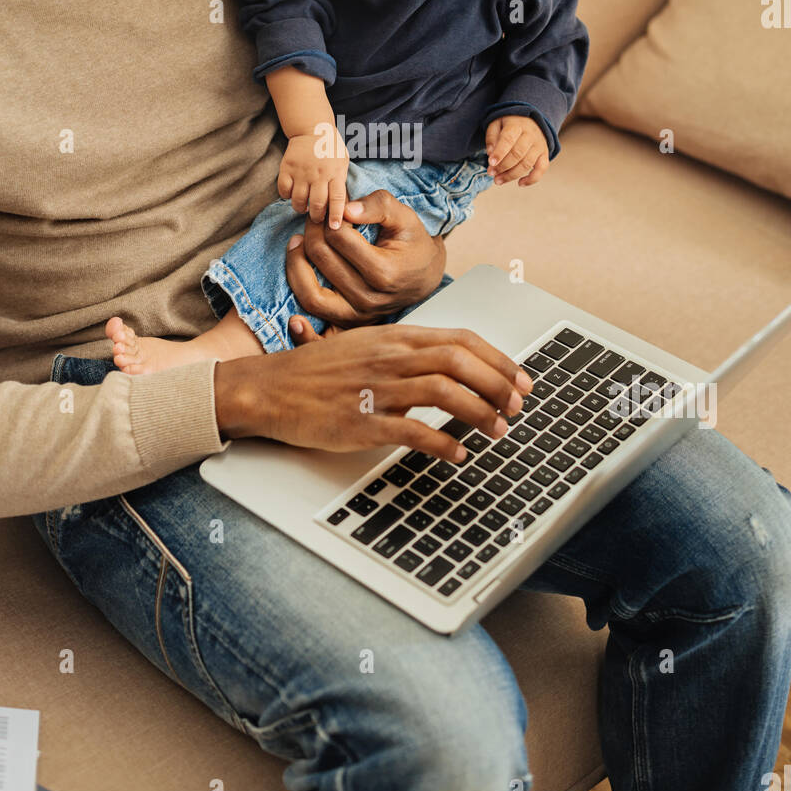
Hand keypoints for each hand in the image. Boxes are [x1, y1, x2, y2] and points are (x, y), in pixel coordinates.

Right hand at [213, 323, 533, 463]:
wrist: (269, 387)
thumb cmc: (318, 370)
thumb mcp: (368, 346)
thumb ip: (409, 352)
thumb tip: (453, 364)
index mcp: (395, 336)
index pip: (461, 339)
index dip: (498, 359)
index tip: (520, 379)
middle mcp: (390, 357)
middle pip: (460, 361)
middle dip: (498, 384)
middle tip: (517, 407)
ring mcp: (376, 388)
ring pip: (443, 392)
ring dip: (480, 412)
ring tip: (497, 430)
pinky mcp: (361, 421)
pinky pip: (412, 430)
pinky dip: (443, 443)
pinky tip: (458, 454)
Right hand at [277, 123, 349, 226]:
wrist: (312, 127)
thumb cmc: (331, 148)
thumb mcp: (343, 162)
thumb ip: (340, 181)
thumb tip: (341, 206)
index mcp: (336, 172)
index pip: (337, 199)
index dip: (336, 215)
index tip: (335, 227)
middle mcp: (319, 173)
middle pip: (317, 204)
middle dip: (317, 217)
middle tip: (317, 219)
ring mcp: (302, 171)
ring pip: (299, 200)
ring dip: (301, 209)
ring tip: (304, 208)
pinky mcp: (287, 168)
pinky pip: (284, 190)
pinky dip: (287, 197)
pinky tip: (292, 195)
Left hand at [285, 189, 445, 326]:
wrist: (424, 276)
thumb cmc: (412, 243)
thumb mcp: (404, 217)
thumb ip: (378, 206)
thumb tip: (345, 209)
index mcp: (385, 272)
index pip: (339, 238)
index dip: (329, 217)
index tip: (331, 207)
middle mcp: (370, 298)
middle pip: (322, 259)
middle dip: (312, 231)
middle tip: (314, 218)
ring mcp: (358, 314)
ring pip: (310, 293)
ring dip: (296, 263)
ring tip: (297, 241)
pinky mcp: (348, 322)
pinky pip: (314, 313)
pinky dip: (299, 300)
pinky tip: (295, 278)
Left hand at [485, 115, 548, 186]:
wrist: (530, 121)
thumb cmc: (510, 125)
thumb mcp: (496, 124)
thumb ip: (492, 138)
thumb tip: (491, 154)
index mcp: (516, 125)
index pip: (508, 139)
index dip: (499, 152)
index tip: (491, 163)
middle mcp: (530, 135)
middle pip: (517, 154)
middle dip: (503, 166)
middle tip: (491, 173)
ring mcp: (539, 145)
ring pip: (527, 163)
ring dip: (512, 175)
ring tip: (498, 180)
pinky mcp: (545, 154)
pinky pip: (542, 169)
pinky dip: (532, 179)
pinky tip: (520, 183)